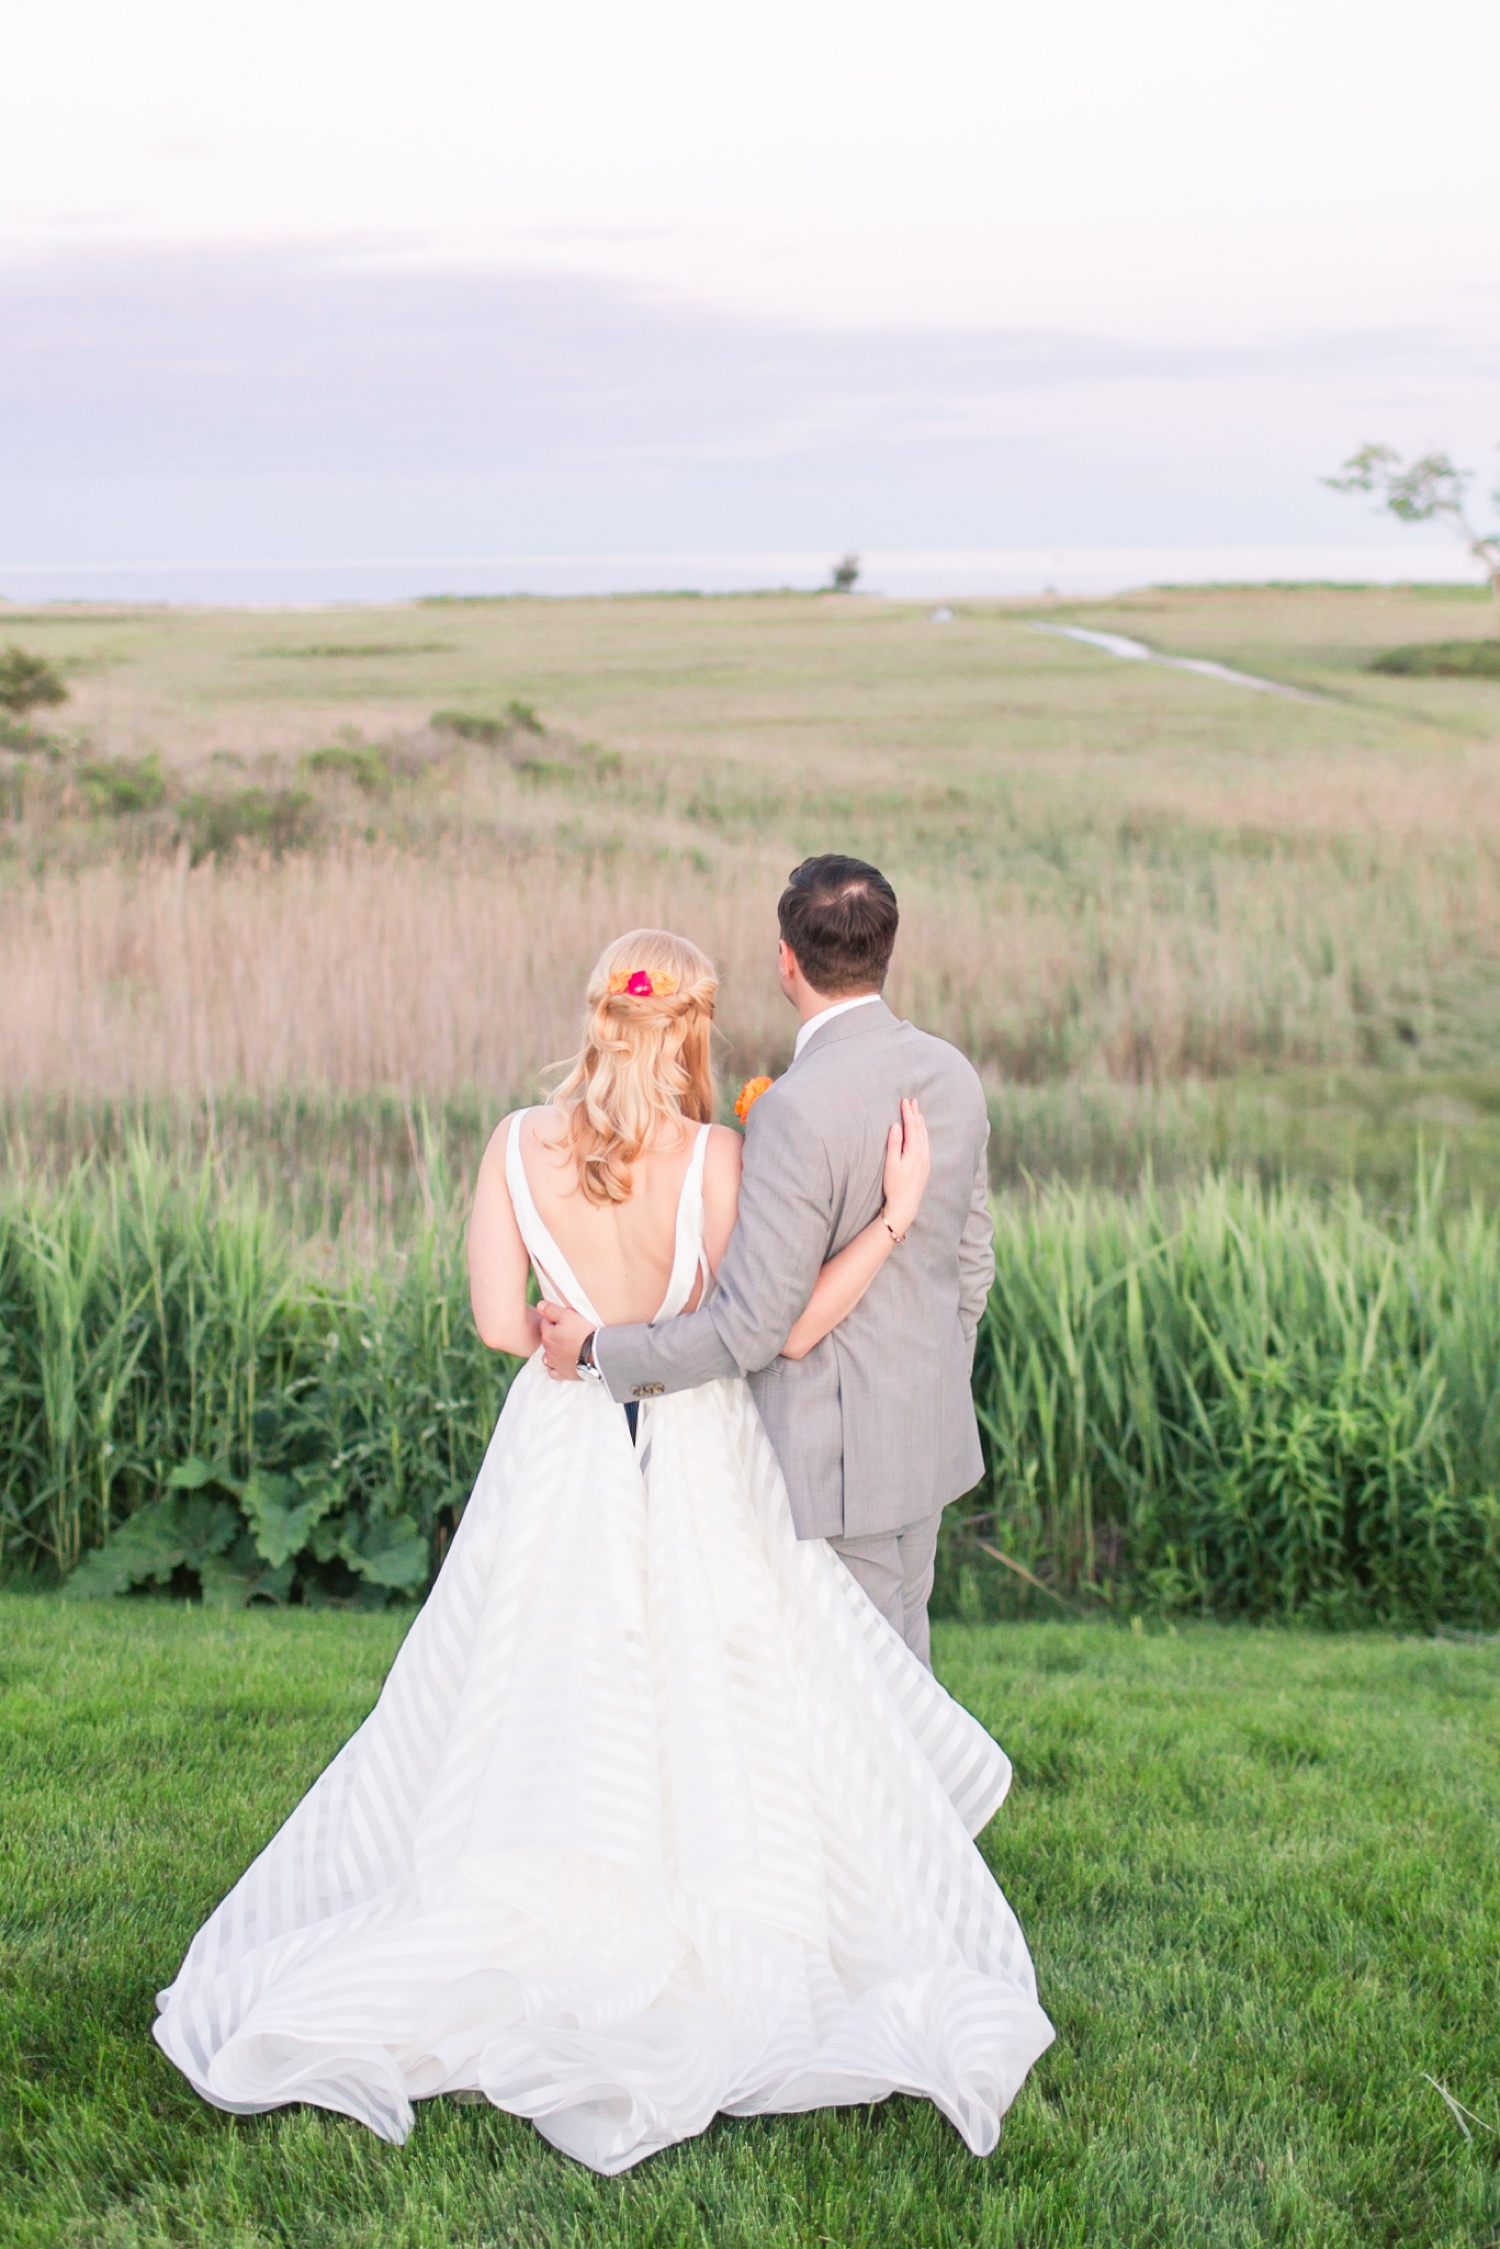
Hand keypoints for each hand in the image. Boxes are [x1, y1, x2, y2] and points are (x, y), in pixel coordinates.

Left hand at [538, 1302, 591, 1379]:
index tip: (565, 1319)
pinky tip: (562, 1363)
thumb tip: (539, 1305)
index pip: (545, 1323)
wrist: (597, 1353)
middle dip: (554, 1334)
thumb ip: (551, 1310)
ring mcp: (555, 1364)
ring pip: (547, 1357)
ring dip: (553, 1352)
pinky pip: (554, 1372)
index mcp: (548, 1335)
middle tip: (568, 1331)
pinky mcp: (563, 1374)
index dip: (554, 1319)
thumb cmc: (583, 1332)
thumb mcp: (568, 1315)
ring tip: (565, 1347)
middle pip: (547, 1339)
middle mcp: (548, 1350)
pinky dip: (556, 1367)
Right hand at [881, 1097, 929, 1236]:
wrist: (905, 1205)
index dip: (908, 1113)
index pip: (911, 1127)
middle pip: (920, 1129)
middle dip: (916, 1114)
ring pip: (925, 1136)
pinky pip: (926, 1144)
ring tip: (918, 1112)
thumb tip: (896, 1125)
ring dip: (921, 1123)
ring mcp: (926, 1160)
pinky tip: (922, 1133)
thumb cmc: (894, 1186)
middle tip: (913, 1101)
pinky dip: (924, 1133)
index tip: (905, 1101)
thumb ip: (894, 1143)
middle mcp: (923, 1154)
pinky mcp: (926, 1166)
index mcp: (914, 1152)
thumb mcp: (891, 1164)